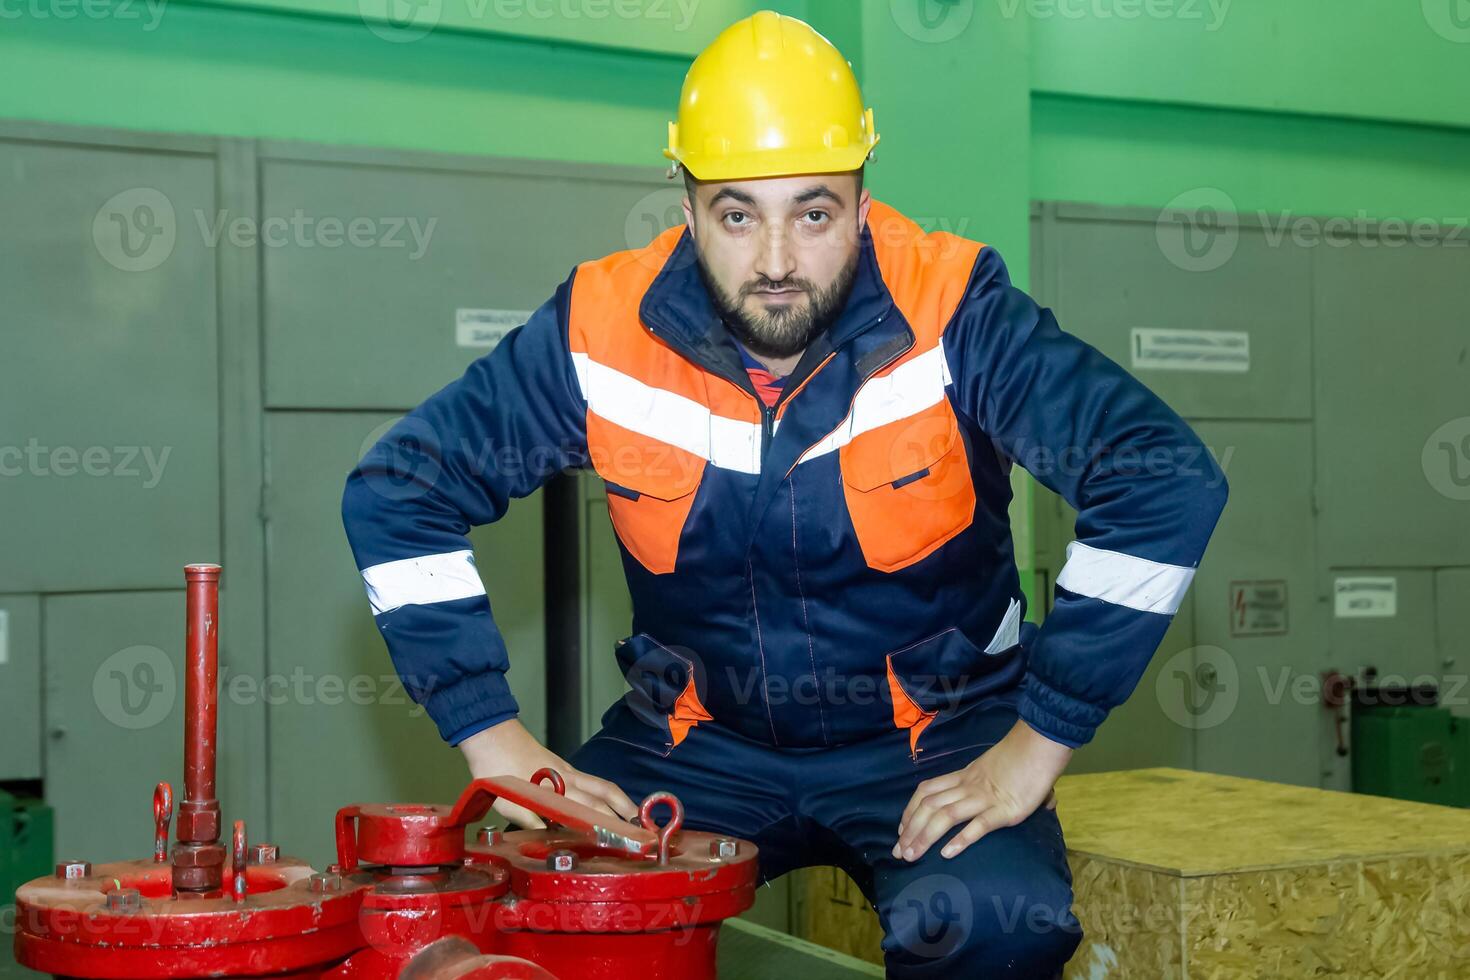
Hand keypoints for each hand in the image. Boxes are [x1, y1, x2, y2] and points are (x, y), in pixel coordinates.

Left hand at [459, 718, 637, 828]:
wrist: (493, 738)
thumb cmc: (497, 772)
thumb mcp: (508, 804)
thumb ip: (533, 822)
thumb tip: (553, 838)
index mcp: (556, 789)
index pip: (590, 810)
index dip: (609, 824)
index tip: (623, 838)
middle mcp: (568, 779)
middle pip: (603, 797)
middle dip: (623, 814)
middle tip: (639, 831)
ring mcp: (567, 770)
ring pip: (601, 785)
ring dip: (620, 800)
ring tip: (634, 815)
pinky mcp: (563, 766)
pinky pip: (591, 780)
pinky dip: (606, 791)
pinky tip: (607, 800)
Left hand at [894, 719, 1071, 861]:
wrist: (1041, 744)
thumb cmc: (1024, 757)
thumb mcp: (996, 768)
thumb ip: (996, 783)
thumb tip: (1022, 800)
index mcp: (964, 776)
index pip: (926, 791)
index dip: (909, 810)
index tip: (901, 830)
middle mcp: (968, 787)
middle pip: (929, 806)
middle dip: (910, 831)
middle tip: (899, 853)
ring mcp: (985, 798)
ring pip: (945, 817)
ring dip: (925, 837)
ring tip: (912, 856)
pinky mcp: (1005, 811)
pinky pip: (978, 825)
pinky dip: (961, 840)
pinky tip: (948, 854)